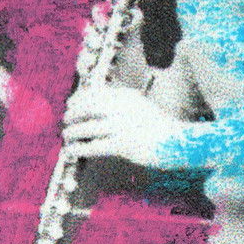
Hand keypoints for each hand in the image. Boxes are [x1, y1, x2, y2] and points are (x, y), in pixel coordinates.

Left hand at [61, 85, 188, 167]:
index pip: (94, 93)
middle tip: (66, 120)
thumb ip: (119, 104)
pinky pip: (93, 146)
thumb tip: (92, 106)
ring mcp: (121, 126)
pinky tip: (72, 150)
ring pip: (87, 127)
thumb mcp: (139, 106)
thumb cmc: (157, 126)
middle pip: (87, 107)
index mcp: (126, 96)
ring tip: (67, 135)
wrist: (176, 142)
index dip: (78, 99)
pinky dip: (79, 148)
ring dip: (72, 132)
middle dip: (73, 114)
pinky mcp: (122, 145)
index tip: (70, 104)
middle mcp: (122, 108)